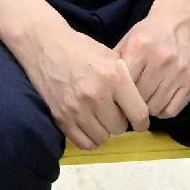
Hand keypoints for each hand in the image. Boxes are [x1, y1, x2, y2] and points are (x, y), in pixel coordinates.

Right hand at [17, 19, 151, 154]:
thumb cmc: (82, 49)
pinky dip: (90, 138)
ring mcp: (77, 108)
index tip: (140, 122)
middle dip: (120, 121)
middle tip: (113, 111)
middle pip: (120, 128)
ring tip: (100, 117)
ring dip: (104, 129)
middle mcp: (96, 95)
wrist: (46, 47)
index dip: (142, 122)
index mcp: (114, 77)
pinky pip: (85, 143)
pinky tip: (89, 126)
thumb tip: (141, 109)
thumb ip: (127, 82)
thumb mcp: (112, 57)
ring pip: (103, 137)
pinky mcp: (61, 118)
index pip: (139, 114)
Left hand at [115, 0, 189, 123]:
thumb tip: (103, 93)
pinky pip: (172, 110)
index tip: (113, 99)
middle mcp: (161, 59)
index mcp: (140, 48)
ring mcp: (179, 71)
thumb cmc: (148, 33)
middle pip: (139, 99)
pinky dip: (162, 112)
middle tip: (127, 103)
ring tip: (142, 102)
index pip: (124, 85)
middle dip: (130, 104)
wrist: (179, 21)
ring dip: (146, 108)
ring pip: (155, 108)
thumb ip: (114, 65)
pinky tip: (156, 103)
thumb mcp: (127, 42)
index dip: (116, 96)